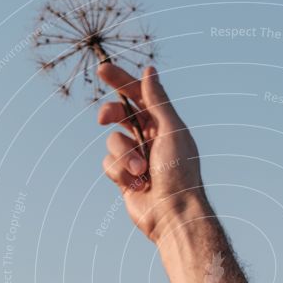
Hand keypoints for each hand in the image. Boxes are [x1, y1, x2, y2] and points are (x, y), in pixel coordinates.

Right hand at [97, 63, 203, 241]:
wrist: (173, 213)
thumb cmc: (179, 171)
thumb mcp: (171, 130)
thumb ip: (157, 100)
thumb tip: (149, 70)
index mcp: (164, 124)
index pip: (139, 95)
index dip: (121, 81)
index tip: (103, 70)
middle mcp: (149, 138)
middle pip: (119, 114)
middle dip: (110, 115)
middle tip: (103, 118)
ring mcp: (135, 158)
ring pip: (112, 142)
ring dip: (124, 155)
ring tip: (142, 171)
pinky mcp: (124, 177)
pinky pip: (108, 164)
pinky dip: (120, 172)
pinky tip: (136, 185)